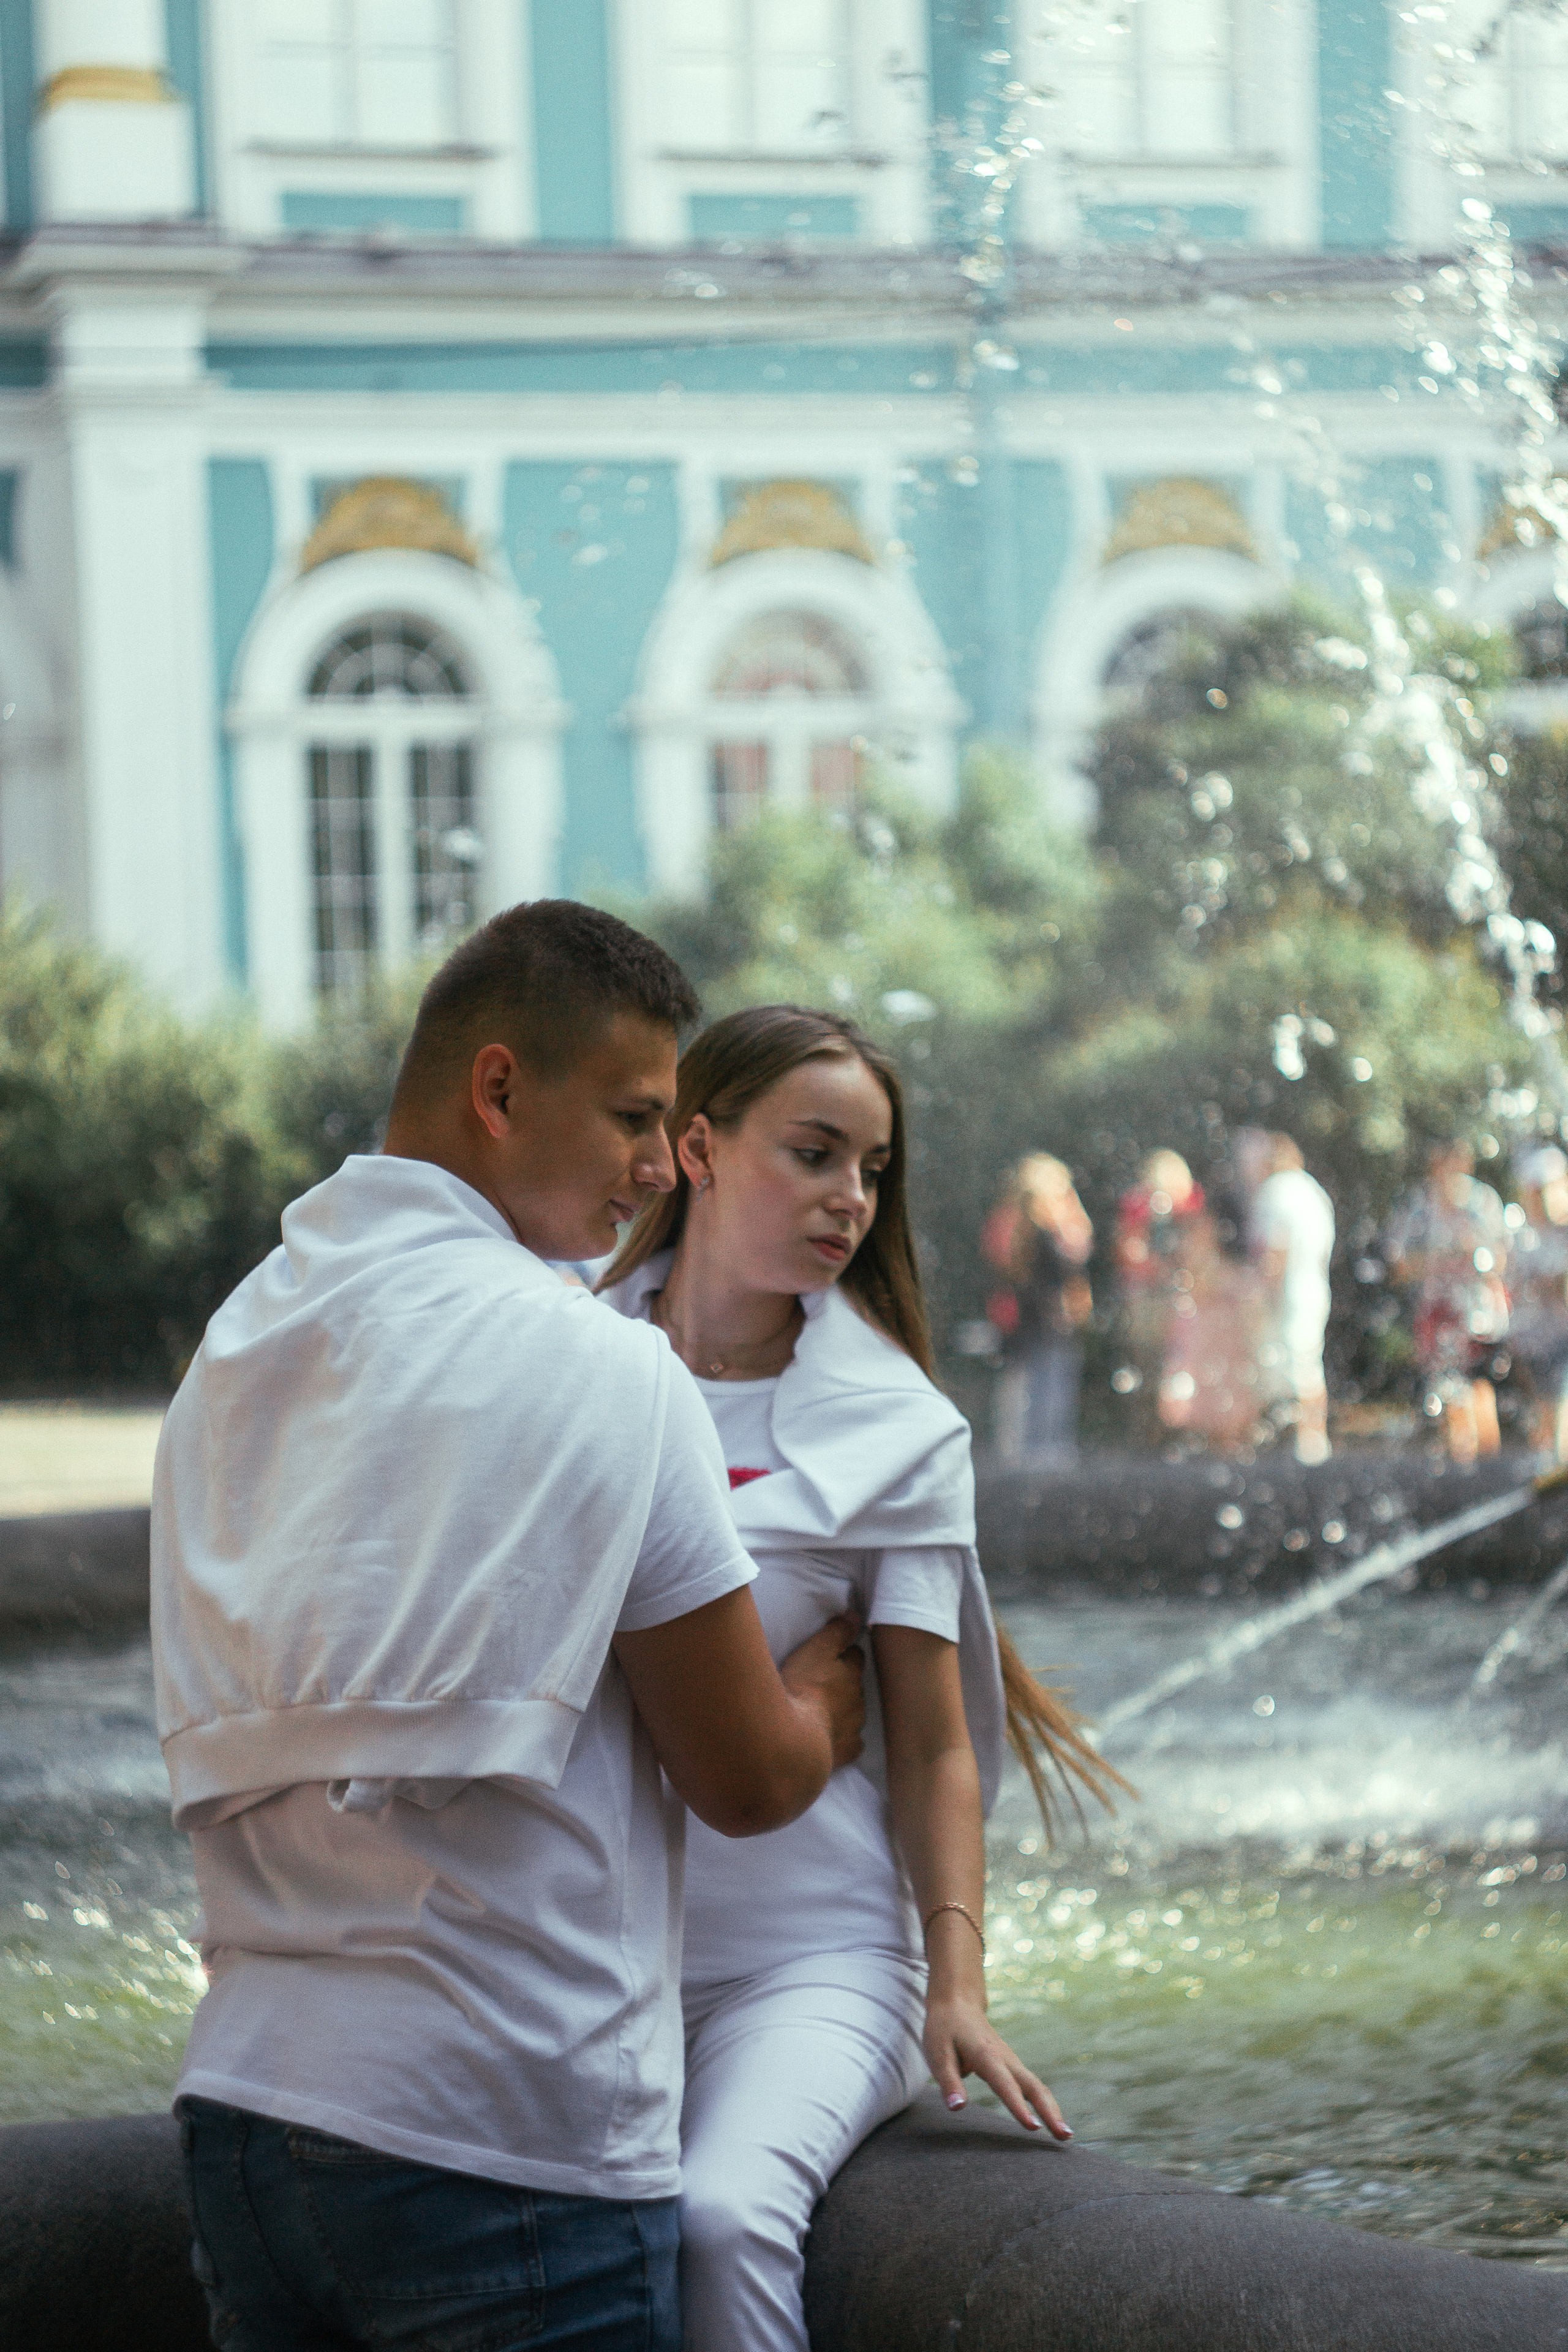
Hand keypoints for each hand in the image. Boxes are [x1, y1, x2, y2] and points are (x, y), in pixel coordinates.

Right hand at [780, 1611, 864, 1769]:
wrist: (796, 1739)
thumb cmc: (801, 1689)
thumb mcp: (815, 1651)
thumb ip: (836, 1632)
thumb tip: (856, 1615)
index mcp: (851, 1673)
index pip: (855, 1656)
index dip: (845, 1654)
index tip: (833, 1655)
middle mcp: (859, 1699)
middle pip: (855, 1685)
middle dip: (844, 1682)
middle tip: (823, 1683)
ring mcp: (855, 1727)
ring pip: (854, 1713)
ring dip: (843, 1709)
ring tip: (823, 1711)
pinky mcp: (848, 1751)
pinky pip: (852, 1742)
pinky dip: (844, 1738)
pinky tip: (833, 1739)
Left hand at [924, 1995, 1071, 2140]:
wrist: (957, 2003)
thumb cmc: (944, 2029)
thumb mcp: (937, 2054)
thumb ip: (949, 2082)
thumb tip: (958, 2108)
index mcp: (986, 2055)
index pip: (1005, 2085)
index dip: (1018, 2107)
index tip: (1033, 2128)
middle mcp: (1005, 2058)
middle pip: (1033, 2086)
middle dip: (1050, 2112)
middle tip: (1065, 2136)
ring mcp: (1011, 2061)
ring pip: (1036, 2086)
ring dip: (1052, 2109)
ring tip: (1065, 2135)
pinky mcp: (1011, 2065)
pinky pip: (1031, 2085)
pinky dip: (1044, 2103)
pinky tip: (1050, 2119)